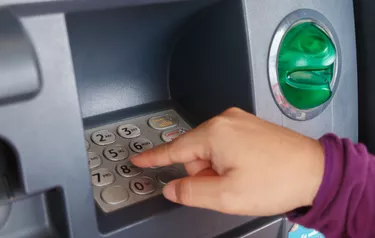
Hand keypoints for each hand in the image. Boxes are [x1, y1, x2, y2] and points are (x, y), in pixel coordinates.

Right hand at [131, 108, 323, 215]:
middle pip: (195, 152)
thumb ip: (191, 192)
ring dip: (218, 169)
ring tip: (243, 179)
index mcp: (214, 133)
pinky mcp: (249, 125)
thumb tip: (172, 188)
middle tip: (227, 187)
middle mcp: (225, 120)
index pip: (174, 148)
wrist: (317, 171)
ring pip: (211, 149)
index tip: (138, 159)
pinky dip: (228, 160)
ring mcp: (239, 120)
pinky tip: (247, 170)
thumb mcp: (227, 195)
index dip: (154, 157)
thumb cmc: (277, 181)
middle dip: (203, 173)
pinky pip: (226, 144)